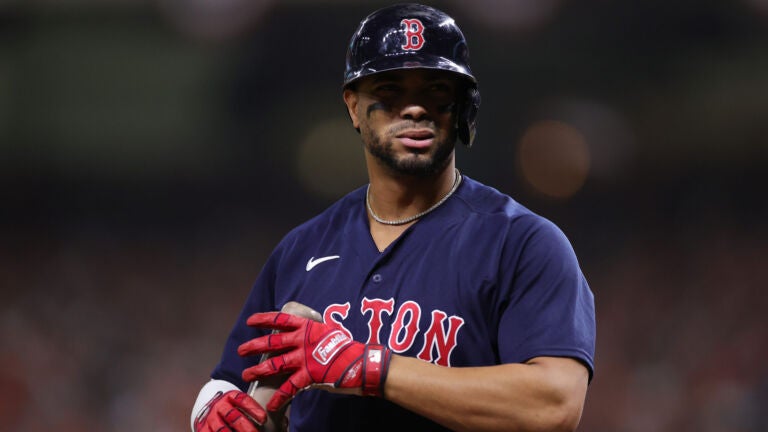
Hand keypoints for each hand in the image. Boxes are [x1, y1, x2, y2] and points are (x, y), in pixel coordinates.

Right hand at [193, 390, 265, 431]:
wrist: (210, 408)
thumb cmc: (231, 408)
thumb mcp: (239, 403)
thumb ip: (250, 410)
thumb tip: (270, 420)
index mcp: (230, 396)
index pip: (243, 400)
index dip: (254, 409)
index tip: (264, 419)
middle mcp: (219, 406)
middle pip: (233, 416)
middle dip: (245, 426)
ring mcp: (210, 417)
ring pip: (221, 428)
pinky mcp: (203, 428)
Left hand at [238, 312, 390, 410]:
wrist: (362, 362)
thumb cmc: (347, 348)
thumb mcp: (329, 333)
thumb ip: (313, 335)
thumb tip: (302, 337)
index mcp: (307, 328)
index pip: (281, 320)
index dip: (264, 319)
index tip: (251, 320)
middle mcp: (303, 341)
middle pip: (272, 342)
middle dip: (253, 345)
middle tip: (241, 350)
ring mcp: (305, 358)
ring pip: (275, 364)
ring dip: (258, 370)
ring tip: (246, 375)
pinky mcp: (309, 375)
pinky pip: (289, 388)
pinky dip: (279, 397)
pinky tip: (271, 405)